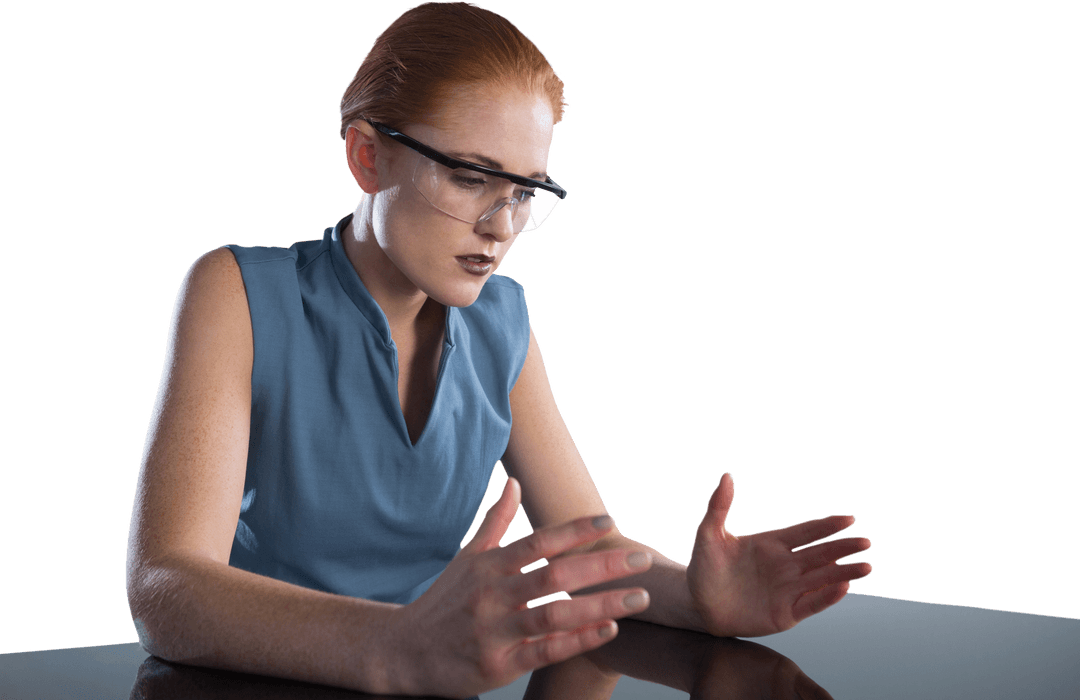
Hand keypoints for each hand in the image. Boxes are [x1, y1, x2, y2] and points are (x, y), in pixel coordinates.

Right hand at [391, 477, 652, 697]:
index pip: (538, 541)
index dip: (575, 530)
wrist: (403, 651)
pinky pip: (544, 651)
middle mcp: (492, 594)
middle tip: (641, 558)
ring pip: (554, 614)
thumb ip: (495, 521)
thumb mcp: (466, 557)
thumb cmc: (444, 601)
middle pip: (554, 574)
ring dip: (600, 604)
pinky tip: (609, 629)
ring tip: (638, 597)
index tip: (610, 520)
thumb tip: (516, 483)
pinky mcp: (497, 666)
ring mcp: (495, 631)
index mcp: (489, 565)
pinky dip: (578, 640)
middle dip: (601, 565)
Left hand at [686, 473, 871, 637]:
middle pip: (821, 554)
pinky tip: (843, 587)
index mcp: (772, 545)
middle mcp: (785, 566)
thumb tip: (726, 475)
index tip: (848, 519)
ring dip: (844, 572)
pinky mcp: (785, 613)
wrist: (697, 604)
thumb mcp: (708, 535)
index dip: (826, 526)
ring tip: (866, 566)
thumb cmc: (704, 568)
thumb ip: (718, 506)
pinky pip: (810, 604)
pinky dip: (826, 597)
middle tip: (866, 542)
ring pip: (822, 579)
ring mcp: (787, 590)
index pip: (805, 532)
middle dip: (843, 548)